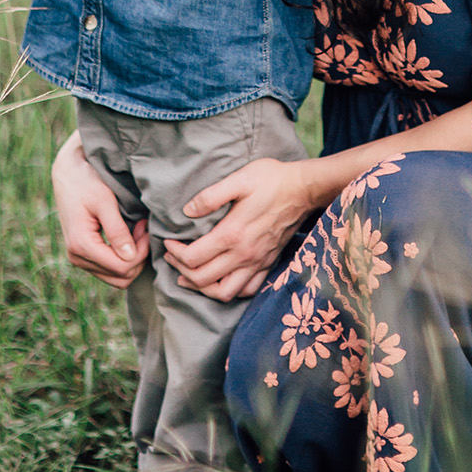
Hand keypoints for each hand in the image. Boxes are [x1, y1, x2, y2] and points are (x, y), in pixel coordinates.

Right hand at [51, 130, 148, 288]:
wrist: (67, 174)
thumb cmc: (86, 182)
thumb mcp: (104, 201)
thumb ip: (117, 230)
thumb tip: (130, 257)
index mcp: (81, 244)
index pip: (121, 267)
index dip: (141, 252)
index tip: (145, 227)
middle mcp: (77, 257)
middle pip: (120, 277)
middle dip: (138, 257)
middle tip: (143, 229)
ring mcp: (78, 259)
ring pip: (116, 278)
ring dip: (132, 259)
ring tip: (137, 232)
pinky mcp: (82, 255)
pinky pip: (108, 270)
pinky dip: (123, 259)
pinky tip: (128, 237)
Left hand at [165, 158, 312, 300]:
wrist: (303, 189)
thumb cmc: (271, 180)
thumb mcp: (239, 179)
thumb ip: (210, 196)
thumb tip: (187, 211)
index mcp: (232, 234)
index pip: (193, 258)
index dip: (175, 253)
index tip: (168, 242)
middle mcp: (244, 254)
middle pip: (203, 278)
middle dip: (181, 271)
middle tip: (172, 258)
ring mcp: (257, 262)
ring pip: (224, 292)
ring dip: (202, 288)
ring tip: (190, 277)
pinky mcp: (268, 264)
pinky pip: (247, 290)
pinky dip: (230, 290)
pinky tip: (221, 280)